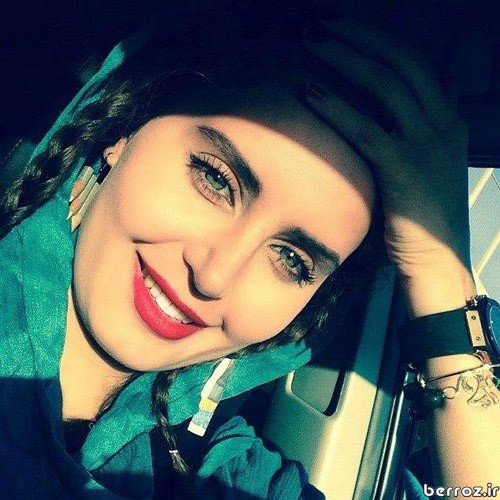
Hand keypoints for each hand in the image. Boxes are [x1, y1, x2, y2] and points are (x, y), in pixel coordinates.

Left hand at [304, 20, 474, 314]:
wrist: (436, 260)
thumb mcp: (430, 165)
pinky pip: (367, 129)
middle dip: (359, 38)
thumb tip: (424, 98)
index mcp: (448, 120)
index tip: (343, 29)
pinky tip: (310, 92)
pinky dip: (337, 108)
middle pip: (400, 63)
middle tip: (320, 25)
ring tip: (312, 44)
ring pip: (386, 86)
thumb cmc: (423, 216)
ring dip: (346, 59)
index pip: (414, 64)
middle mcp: (442, 123)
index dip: (377, 42)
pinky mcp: (405, 169)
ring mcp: (427, 144)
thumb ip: (425, 130)